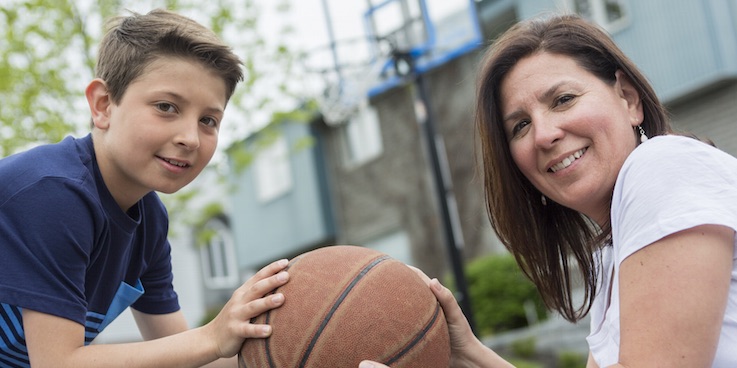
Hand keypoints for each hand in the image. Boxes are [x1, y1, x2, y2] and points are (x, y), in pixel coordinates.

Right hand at [202, 258, 289, 358]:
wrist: (210, 339)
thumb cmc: (234, 319)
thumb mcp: (243, 303)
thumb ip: (258, 294)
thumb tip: (281, 284)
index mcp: (243, 293)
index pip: (258, 277)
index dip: (271, 268)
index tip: (285, 262)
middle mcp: (239, 301)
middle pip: (257, 289)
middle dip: (271, 281)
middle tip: (286, 275)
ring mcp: (236, 315)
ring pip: (253, 307)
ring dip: (267, 302)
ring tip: (281, 298)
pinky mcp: (235, 331)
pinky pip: (247, 330)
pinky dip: (258, 330)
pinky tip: (269, 331)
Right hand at [359, 266, 510, 367]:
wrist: (463, 359)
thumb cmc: (462, 335)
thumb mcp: (455, 316)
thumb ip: (447, 299)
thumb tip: (433, 281)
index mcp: (432, 299)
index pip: (416, 279)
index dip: (404, 270)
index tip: (390, 263)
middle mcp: (423, 308)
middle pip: (405, 291)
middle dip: (392, 283)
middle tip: (374, 278)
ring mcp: (417, 321)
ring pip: (400, 308)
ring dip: (389, 302)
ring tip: (372, 298)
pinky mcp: (415, 334)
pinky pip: (400, 326)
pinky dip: (390, 322)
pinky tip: (380, 324)